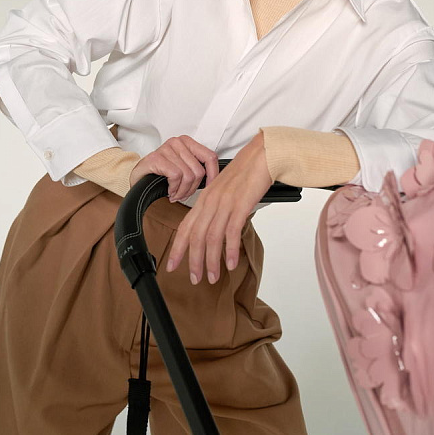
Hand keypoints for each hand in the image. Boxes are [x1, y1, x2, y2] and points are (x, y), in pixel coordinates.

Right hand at [129, 135, 219, 202]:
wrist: (139, 177)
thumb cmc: (162, 173)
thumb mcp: (184, 168)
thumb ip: (198, 169)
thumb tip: (216, 180)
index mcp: (188, 142)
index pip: (210, 157)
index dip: (213, 175)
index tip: (210, 187)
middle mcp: (178, 142)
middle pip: (199, 170)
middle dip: (192, 188)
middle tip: (184, 195)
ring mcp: (167, 148)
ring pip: (188, 175)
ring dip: (182, 191)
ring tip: (176, 195)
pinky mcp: (156, 157)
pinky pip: (175, 176)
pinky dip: (174, 188)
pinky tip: (169, 191)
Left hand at [165, 131, 272, 284]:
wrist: (262, 156)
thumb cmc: (247, 171)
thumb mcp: (225, 189)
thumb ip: (218, 206)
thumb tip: (218, 227)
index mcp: (205, 198)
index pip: (186, 227)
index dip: (178, 248)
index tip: (172, 265)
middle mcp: (211, 202)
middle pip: (196, 237)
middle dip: (193, 261)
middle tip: (194, 278)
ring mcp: (224, 204)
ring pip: (211, 238)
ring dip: (211, 261)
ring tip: (212, 276)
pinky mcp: (240, 205)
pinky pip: (231, 233)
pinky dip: (230, 251)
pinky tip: (231, 263)